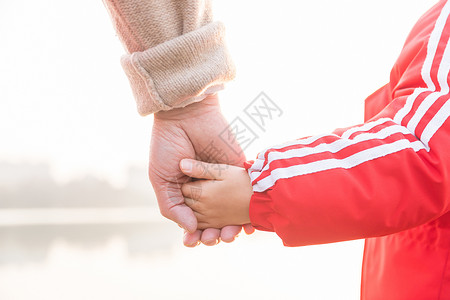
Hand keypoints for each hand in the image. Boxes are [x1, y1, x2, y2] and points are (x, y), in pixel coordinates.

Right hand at [149, 94, 252, 245]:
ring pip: (230, 213)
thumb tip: (189, 229)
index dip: (194, 235)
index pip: (192, 220)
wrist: (185, 116)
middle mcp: (205, 189)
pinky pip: (246, 196)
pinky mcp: (238, 172)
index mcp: (186, 192)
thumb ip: (171, 206)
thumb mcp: (161, 179)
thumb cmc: (168, 146)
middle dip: (212, 235)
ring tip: (227, 236)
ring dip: (230, 229)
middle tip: (211, 240)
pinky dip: (248, 213)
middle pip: (213, 221)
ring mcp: (222, 182)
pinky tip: (247, 227)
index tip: (193, 242)